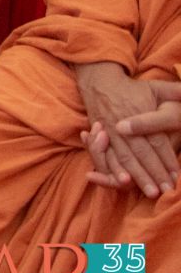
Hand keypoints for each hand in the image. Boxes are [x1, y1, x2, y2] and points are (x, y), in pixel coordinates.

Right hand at [77, 62, 177, 197]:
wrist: (99, 81)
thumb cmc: (132, 88)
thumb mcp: (156, 87)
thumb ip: (176, 92)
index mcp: (139, 112)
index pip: (156, 140)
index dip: (166, 158)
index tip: (176, 175)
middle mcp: (123, 123)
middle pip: (140, 152)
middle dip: (153, 173)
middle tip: (164, 190)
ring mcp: (109, 130)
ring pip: (124, 157)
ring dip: (136, 176)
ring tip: (149, 191)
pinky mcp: (99, 135)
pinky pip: (106, 156)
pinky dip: (113, 170)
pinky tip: (122, 182)